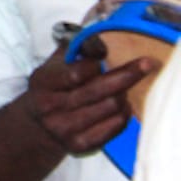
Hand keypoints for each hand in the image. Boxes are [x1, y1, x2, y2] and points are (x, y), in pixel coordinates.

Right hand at [25, 38, 156, 154]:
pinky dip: (124, 114)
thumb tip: (95, 35)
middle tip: (146, 64)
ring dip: (123, 95)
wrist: (34, 127)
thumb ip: (72, 49)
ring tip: (123, 89)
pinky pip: (115, 126)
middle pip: (100, 91)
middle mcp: (52, 107)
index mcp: (43, 83)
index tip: (106, 53)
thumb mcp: (51, 65)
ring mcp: (65, 128)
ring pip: (112, 108)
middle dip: (127, 75)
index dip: (95, 63)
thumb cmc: (50, 89)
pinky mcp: (80, 145)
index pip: (77, 73)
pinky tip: (120, 106)